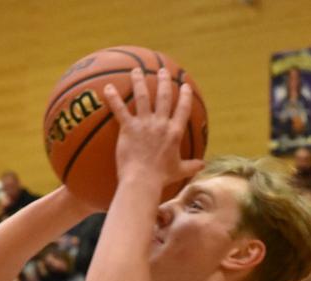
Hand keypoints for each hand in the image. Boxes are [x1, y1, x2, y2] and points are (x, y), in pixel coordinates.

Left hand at [102, 68, 202, 188]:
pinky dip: (113, 98)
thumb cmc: (160, 178)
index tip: (185, 85)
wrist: (143, 181)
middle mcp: (161, 123)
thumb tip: (204, 165)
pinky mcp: (128, 128)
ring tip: (135, 70)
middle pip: (163, 96)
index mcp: (174, 132)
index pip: (183, 109)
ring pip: (142, 97)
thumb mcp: (179, 170)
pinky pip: (119, 110)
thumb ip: (192, 165)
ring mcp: (145, 124)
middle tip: (161, 70)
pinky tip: (107, 88)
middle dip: (163, 80)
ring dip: (139, 81)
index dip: (185, 96)